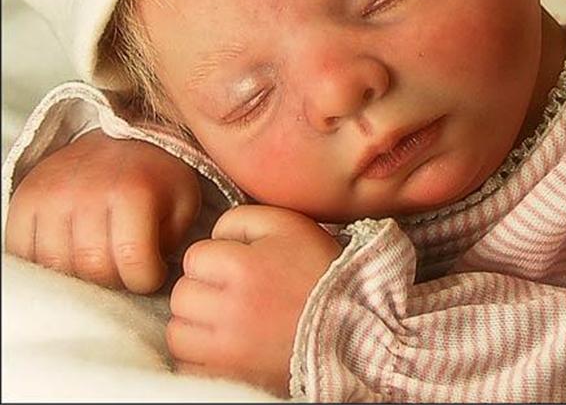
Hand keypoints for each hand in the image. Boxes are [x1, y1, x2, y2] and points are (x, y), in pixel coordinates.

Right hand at [5, 130, 200, 292]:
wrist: (125, 139)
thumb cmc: (158, 178)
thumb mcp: (184, 204)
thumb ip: (174, 242)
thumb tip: (151, 276)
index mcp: (133, 191)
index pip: (134, 262)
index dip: (147, 280)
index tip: (152, 273)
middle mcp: (87, 191)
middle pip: (93, 269)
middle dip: (115, 281)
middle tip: (126, 270)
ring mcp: (51, 195)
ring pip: (56, 267)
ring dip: (81, 277)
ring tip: (101, 261)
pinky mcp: (26, 198)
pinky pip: (23, 253)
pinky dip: (45, 266)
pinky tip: (70, 256)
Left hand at [167, 205, 341, 396]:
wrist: (356, 324)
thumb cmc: (322, 270)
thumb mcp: (288, 224)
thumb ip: (242, 218)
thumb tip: (213, 235)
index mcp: (243, 267)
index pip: (194, 257)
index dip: (214, 257)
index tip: (235, 265)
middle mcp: (231, 310)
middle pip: (182, 295)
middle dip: (201, 290)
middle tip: (229, 291)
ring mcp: (229, 351)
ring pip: (178, 333)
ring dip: (195, 324)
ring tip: (224, 319)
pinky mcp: (233, 379)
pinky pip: (190, 366)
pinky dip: (201, 355)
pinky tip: (226, 344)